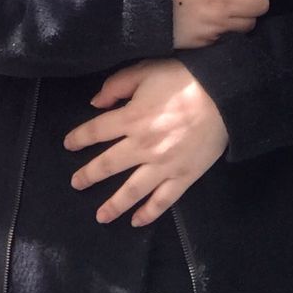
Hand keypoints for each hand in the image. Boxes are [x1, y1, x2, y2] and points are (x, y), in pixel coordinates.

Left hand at [62, 57, 228, 226]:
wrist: (224, 93)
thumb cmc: (183, 77)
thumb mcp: (145, 70)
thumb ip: (117, 86)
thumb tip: (95, 103)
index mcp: (131, 118)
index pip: (96, 131)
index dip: (79, 138)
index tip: (68, 145)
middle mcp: (142, 146)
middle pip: (108, 165)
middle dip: (89, 175)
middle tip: (76, 183)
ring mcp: (163, 165)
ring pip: (132, 190)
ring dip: (113, 205)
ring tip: (100, 216)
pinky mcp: (184, 176)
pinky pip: (163, 200)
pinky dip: (149, 213)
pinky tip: (137, 221)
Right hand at [170, 0, 270, 47]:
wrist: (133, 4)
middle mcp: (225, 2)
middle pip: (262, 4)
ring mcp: (217, 25)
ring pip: (250, 23)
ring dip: (243, 15)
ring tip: (227, 7)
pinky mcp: (208, 42)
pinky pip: (232, 37)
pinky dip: (229, 30)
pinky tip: (216, 21)